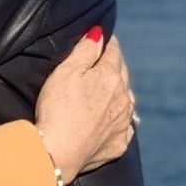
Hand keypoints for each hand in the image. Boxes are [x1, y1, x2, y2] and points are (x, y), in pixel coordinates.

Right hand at [35, 30, 134, 183]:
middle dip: (115, 64)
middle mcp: (124, 98)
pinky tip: (116, 118)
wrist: (58, 152)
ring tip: (111, 87)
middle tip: (105, 59)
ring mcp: (123, 123)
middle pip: (122, 74)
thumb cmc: (58, 107)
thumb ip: (86, 50)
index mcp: (111, 77)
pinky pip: (126, 126)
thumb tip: (100, 33)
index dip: (107, 42)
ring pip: (128, 100)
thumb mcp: (66, 71)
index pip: (113, 52)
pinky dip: (121, 118)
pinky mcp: (119, 143)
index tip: (103, 36)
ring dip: (120, 91)